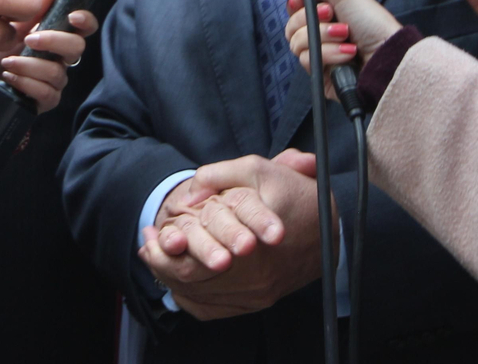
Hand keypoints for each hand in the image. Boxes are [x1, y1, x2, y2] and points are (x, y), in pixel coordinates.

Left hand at [0, 1, 97, 113]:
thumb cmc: (3, 46)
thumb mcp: (14, 24)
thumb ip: (34, 9)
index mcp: (59, 37)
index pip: (85, 28)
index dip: (86, 21)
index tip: (72, 17)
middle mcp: (62, 59)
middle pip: (77, 48)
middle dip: (54, 41)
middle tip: (29, 39)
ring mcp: (56, 80)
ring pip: (57, 73)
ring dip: (31, 65)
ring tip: (8, 61)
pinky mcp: (46, 99)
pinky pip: (46, 93)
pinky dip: (27, 83)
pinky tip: (10, 76)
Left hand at [139, 151, 325, 319]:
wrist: (331, 231)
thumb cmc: (293, 195)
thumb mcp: (258, 169)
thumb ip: (220, 175)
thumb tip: (191, 191)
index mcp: (256, 238)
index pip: (201, 253)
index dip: (170, 245)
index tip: (150, 233)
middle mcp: (258, 272)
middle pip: (196, 277)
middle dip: (163, 262)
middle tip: (146, 245)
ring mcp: (258, 293)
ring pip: (201, 295)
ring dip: (170, 277)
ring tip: (151, 256)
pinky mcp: (256, 303)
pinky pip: (212, 308)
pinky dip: (188, 296)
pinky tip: (174, 279)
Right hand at [280, 0, 400, 75]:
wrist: (387, 54)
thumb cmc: (371, 21)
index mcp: (322, 11)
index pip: (292, 6)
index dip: (297, 3)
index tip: (309, 1)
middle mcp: (319, 32)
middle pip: (290, 25)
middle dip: (313, 20)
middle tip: (333, 16)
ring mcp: (319, 54)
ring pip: (296, 44)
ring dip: (323, 38)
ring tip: (345, 37)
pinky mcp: (320, 74)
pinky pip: (306, 61)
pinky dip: (328, 55)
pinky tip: (346, 53)